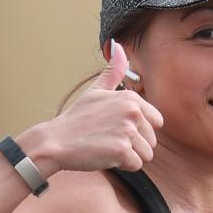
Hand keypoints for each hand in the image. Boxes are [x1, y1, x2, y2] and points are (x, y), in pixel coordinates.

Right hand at [21, 43, 162, 176]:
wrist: (56, 141)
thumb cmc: (76, 118)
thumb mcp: (96, 91)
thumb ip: (112, 72)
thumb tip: (119, 46)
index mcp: (131, 98)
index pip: (157, 122)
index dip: (139, 130)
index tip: (117, 128)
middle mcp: (132, 112)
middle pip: (152, 141)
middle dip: (134, 145)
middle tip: (109, 139)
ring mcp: (127, 131)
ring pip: (146, 155)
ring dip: (128, 156)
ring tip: (107, 147)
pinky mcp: (122, 151)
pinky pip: (136, 165)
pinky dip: (122, 166)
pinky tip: (104, 156)